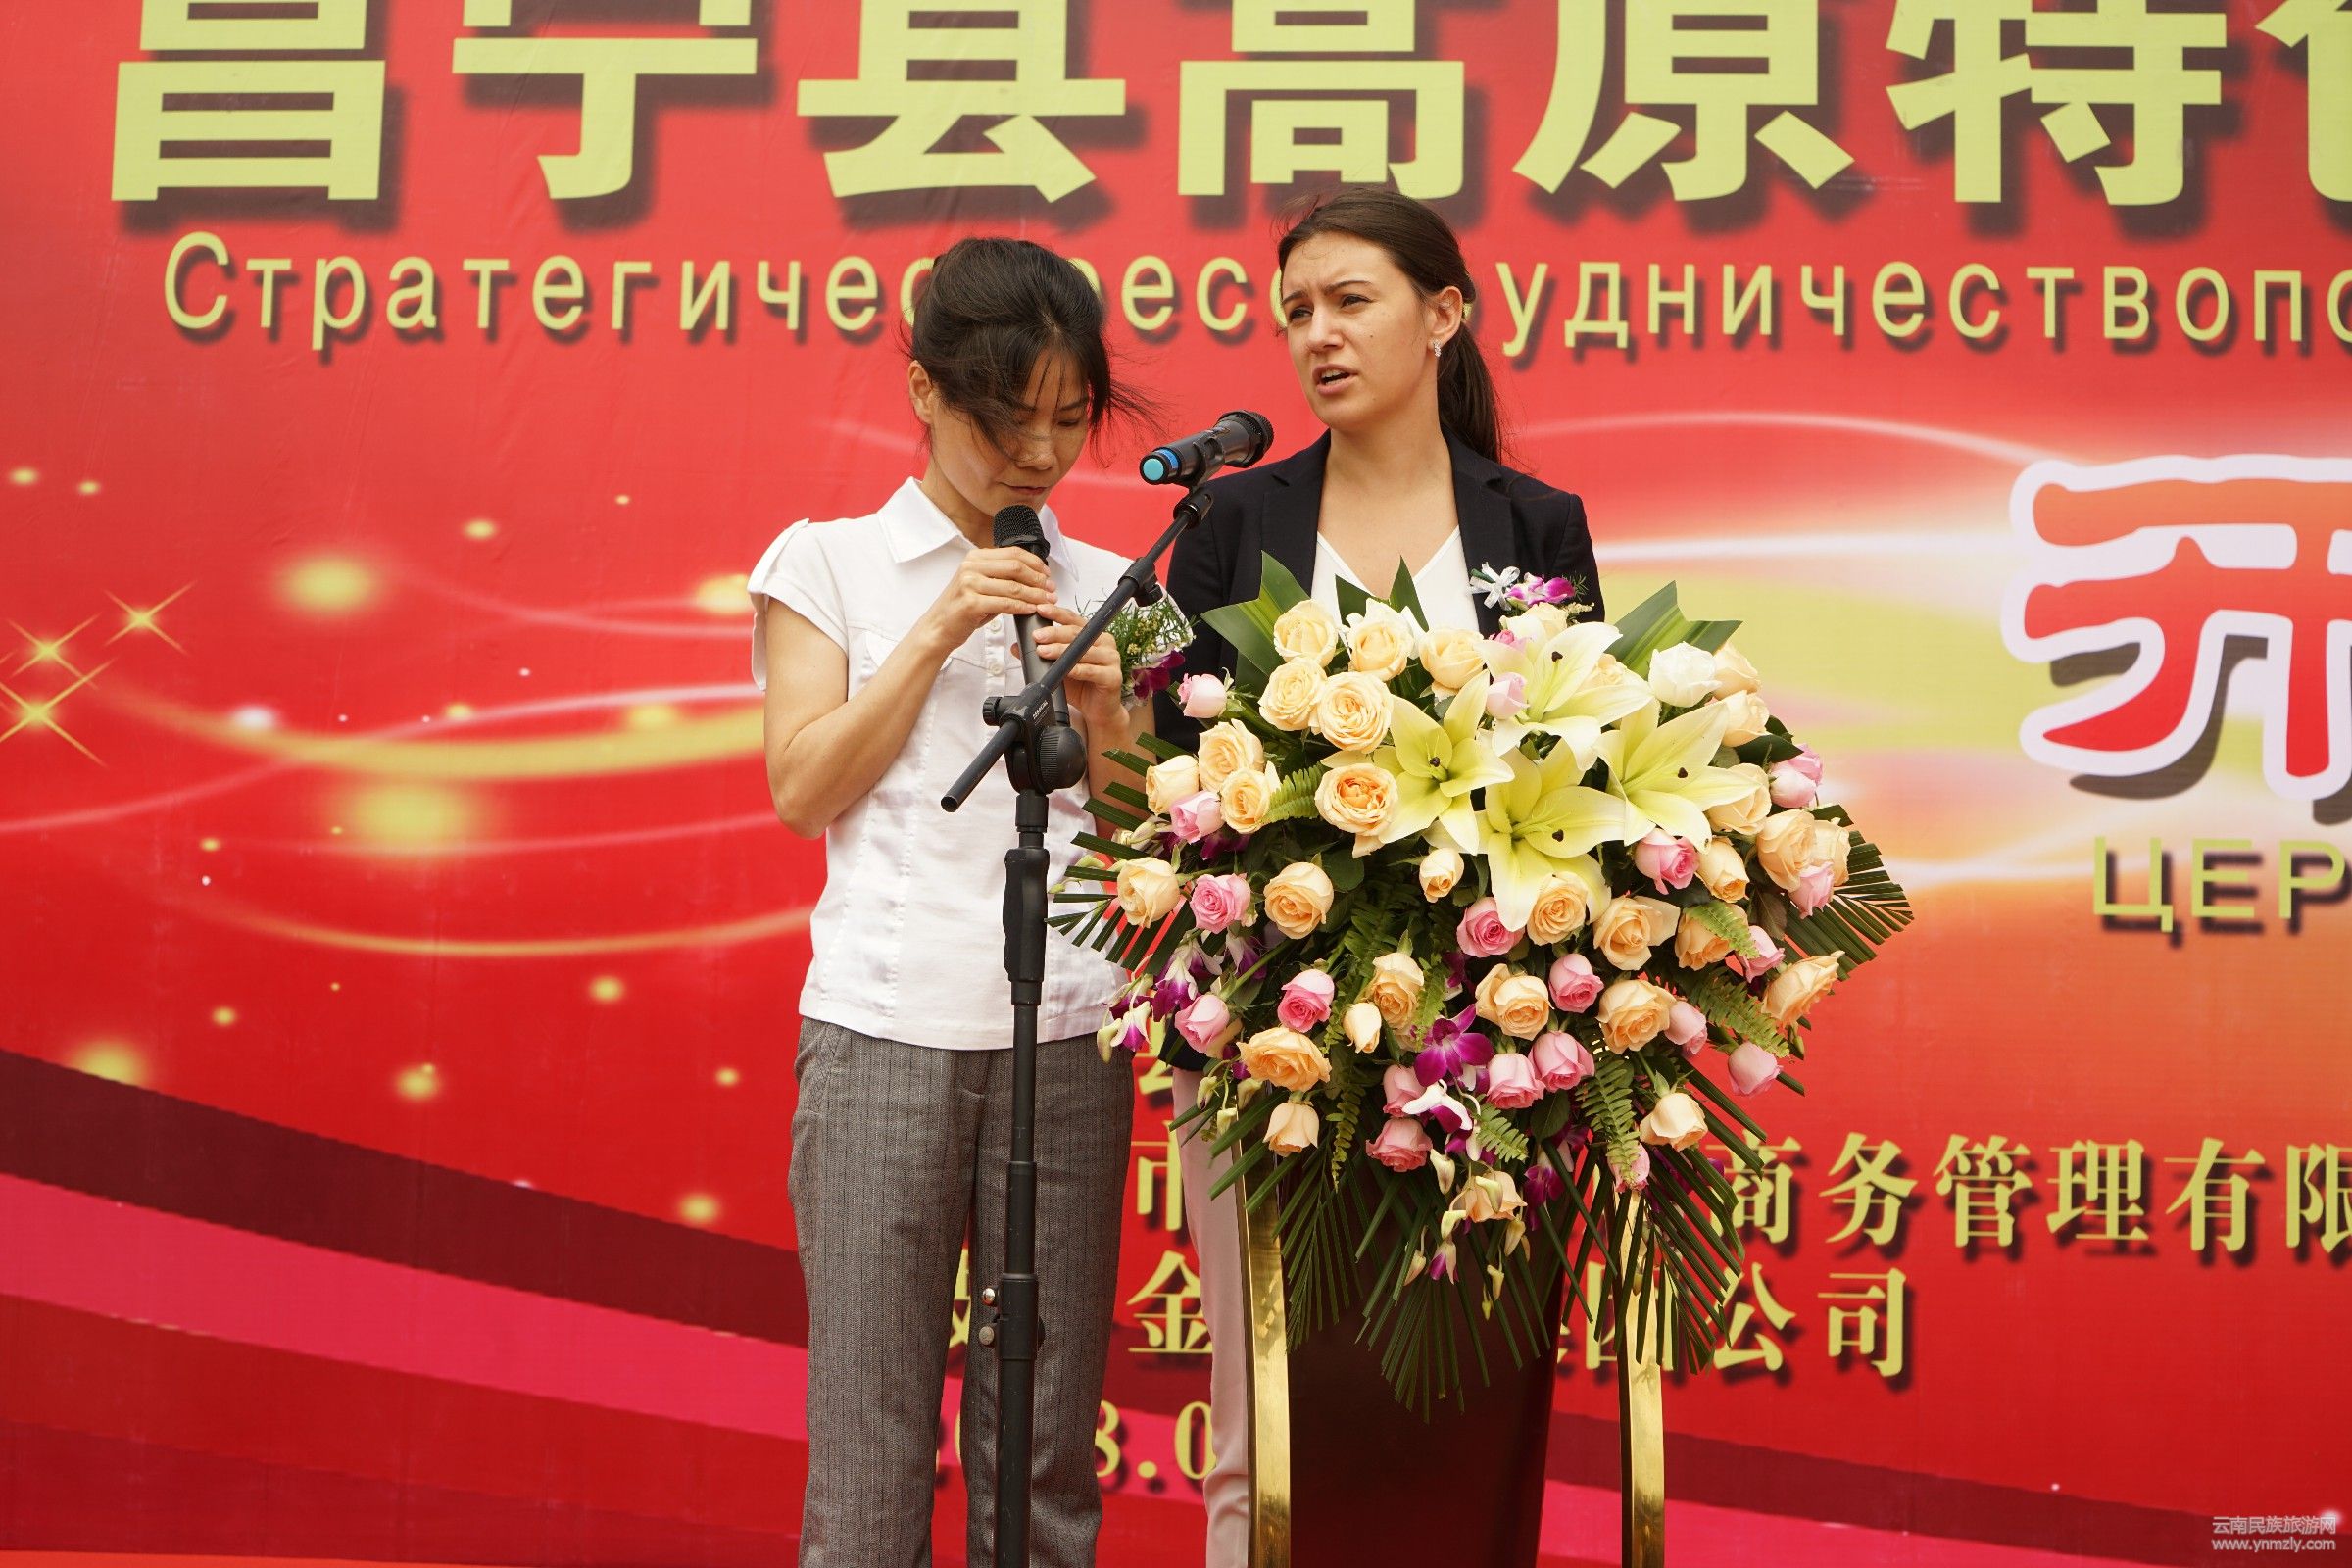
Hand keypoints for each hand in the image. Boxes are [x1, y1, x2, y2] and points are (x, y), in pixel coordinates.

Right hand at [922, 546, 1053, 648]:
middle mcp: (971, 567)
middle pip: (1016, 567)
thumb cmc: (962, 608)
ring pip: (1014, 586)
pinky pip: (1006, 604)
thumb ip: (1001, 577)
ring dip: (1035, 595)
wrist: (938, 627)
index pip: (1013, 553)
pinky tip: (1031, 610)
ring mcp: (970, 583)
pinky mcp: (971, 602)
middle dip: (1038, 579)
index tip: (1048, 574)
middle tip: (1050, 590)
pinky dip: (1022, 607)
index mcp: (975, 558)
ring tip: (1046, 602)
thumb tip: (1034, 577)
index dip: (1035, 563)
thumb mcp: (980, 585)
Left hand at [1035, 604, 1125, 721]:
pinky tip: (1064, 670)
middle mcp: (1105, 643)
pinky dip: (1076, 670)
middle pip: (1077, 633)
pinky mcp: (1113, 676)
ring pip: (1083, 651)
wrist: (1098, 711)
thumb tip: (1017, 646)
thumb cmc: (1081, 686)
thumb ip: (1042, 654)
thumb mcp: (1057, 667)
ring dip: (1061, 651)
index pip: (1073, 619)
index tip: (1040, 609)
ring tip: (1043, 651)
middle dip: (1054, 633)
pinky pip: (1092, 671)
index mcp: (1092, 635)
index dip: (1057, 613)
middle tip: (1037, 636)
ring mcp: (1112, 659)